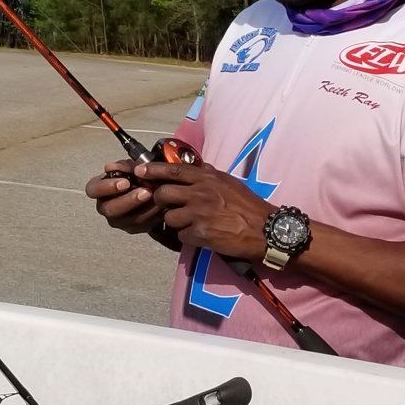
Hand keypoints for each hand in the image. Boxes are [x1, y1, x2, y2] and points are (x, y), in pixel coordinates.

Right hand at [85, 160, 167, 235]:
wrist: (150, 188)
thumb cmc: (134, 176)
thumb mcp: (130, 167)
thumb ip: (122, 166)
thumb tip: (110, 167)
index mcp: (99, 190)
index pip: (93, 190)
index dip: (107, 187)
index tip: (125, 182)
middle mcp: (106, 208)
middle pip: (110, 209)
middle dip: (129, 200)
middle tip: (145, 192)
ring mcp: (119, 221)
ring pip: (129, 220)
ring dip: (145, 208)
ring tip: (157, 197)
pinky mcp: (135, 228)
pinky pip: (144, 224)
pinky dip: (155, 214)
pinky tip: (162, 205)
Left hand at [132, 159, 268, 262]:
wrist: (265, 230)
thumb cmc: (248, 206)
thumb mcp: (229, 182)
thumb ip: (210, 175)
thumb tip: (198, 167)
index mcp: (207, 178)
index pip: (173, 170)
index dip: (153, 171)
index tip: (139, 172)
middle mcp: (200, 193)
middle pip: (163, 194)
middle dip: (160, 201)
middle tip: (167, 206)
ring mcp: (199, 214)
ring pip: (169, 217)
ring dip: (176, 222)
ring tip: (191, 223)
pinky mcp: (200, 234)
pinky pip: (181, 235)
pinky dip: (188, 236)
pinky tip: (201, 235)